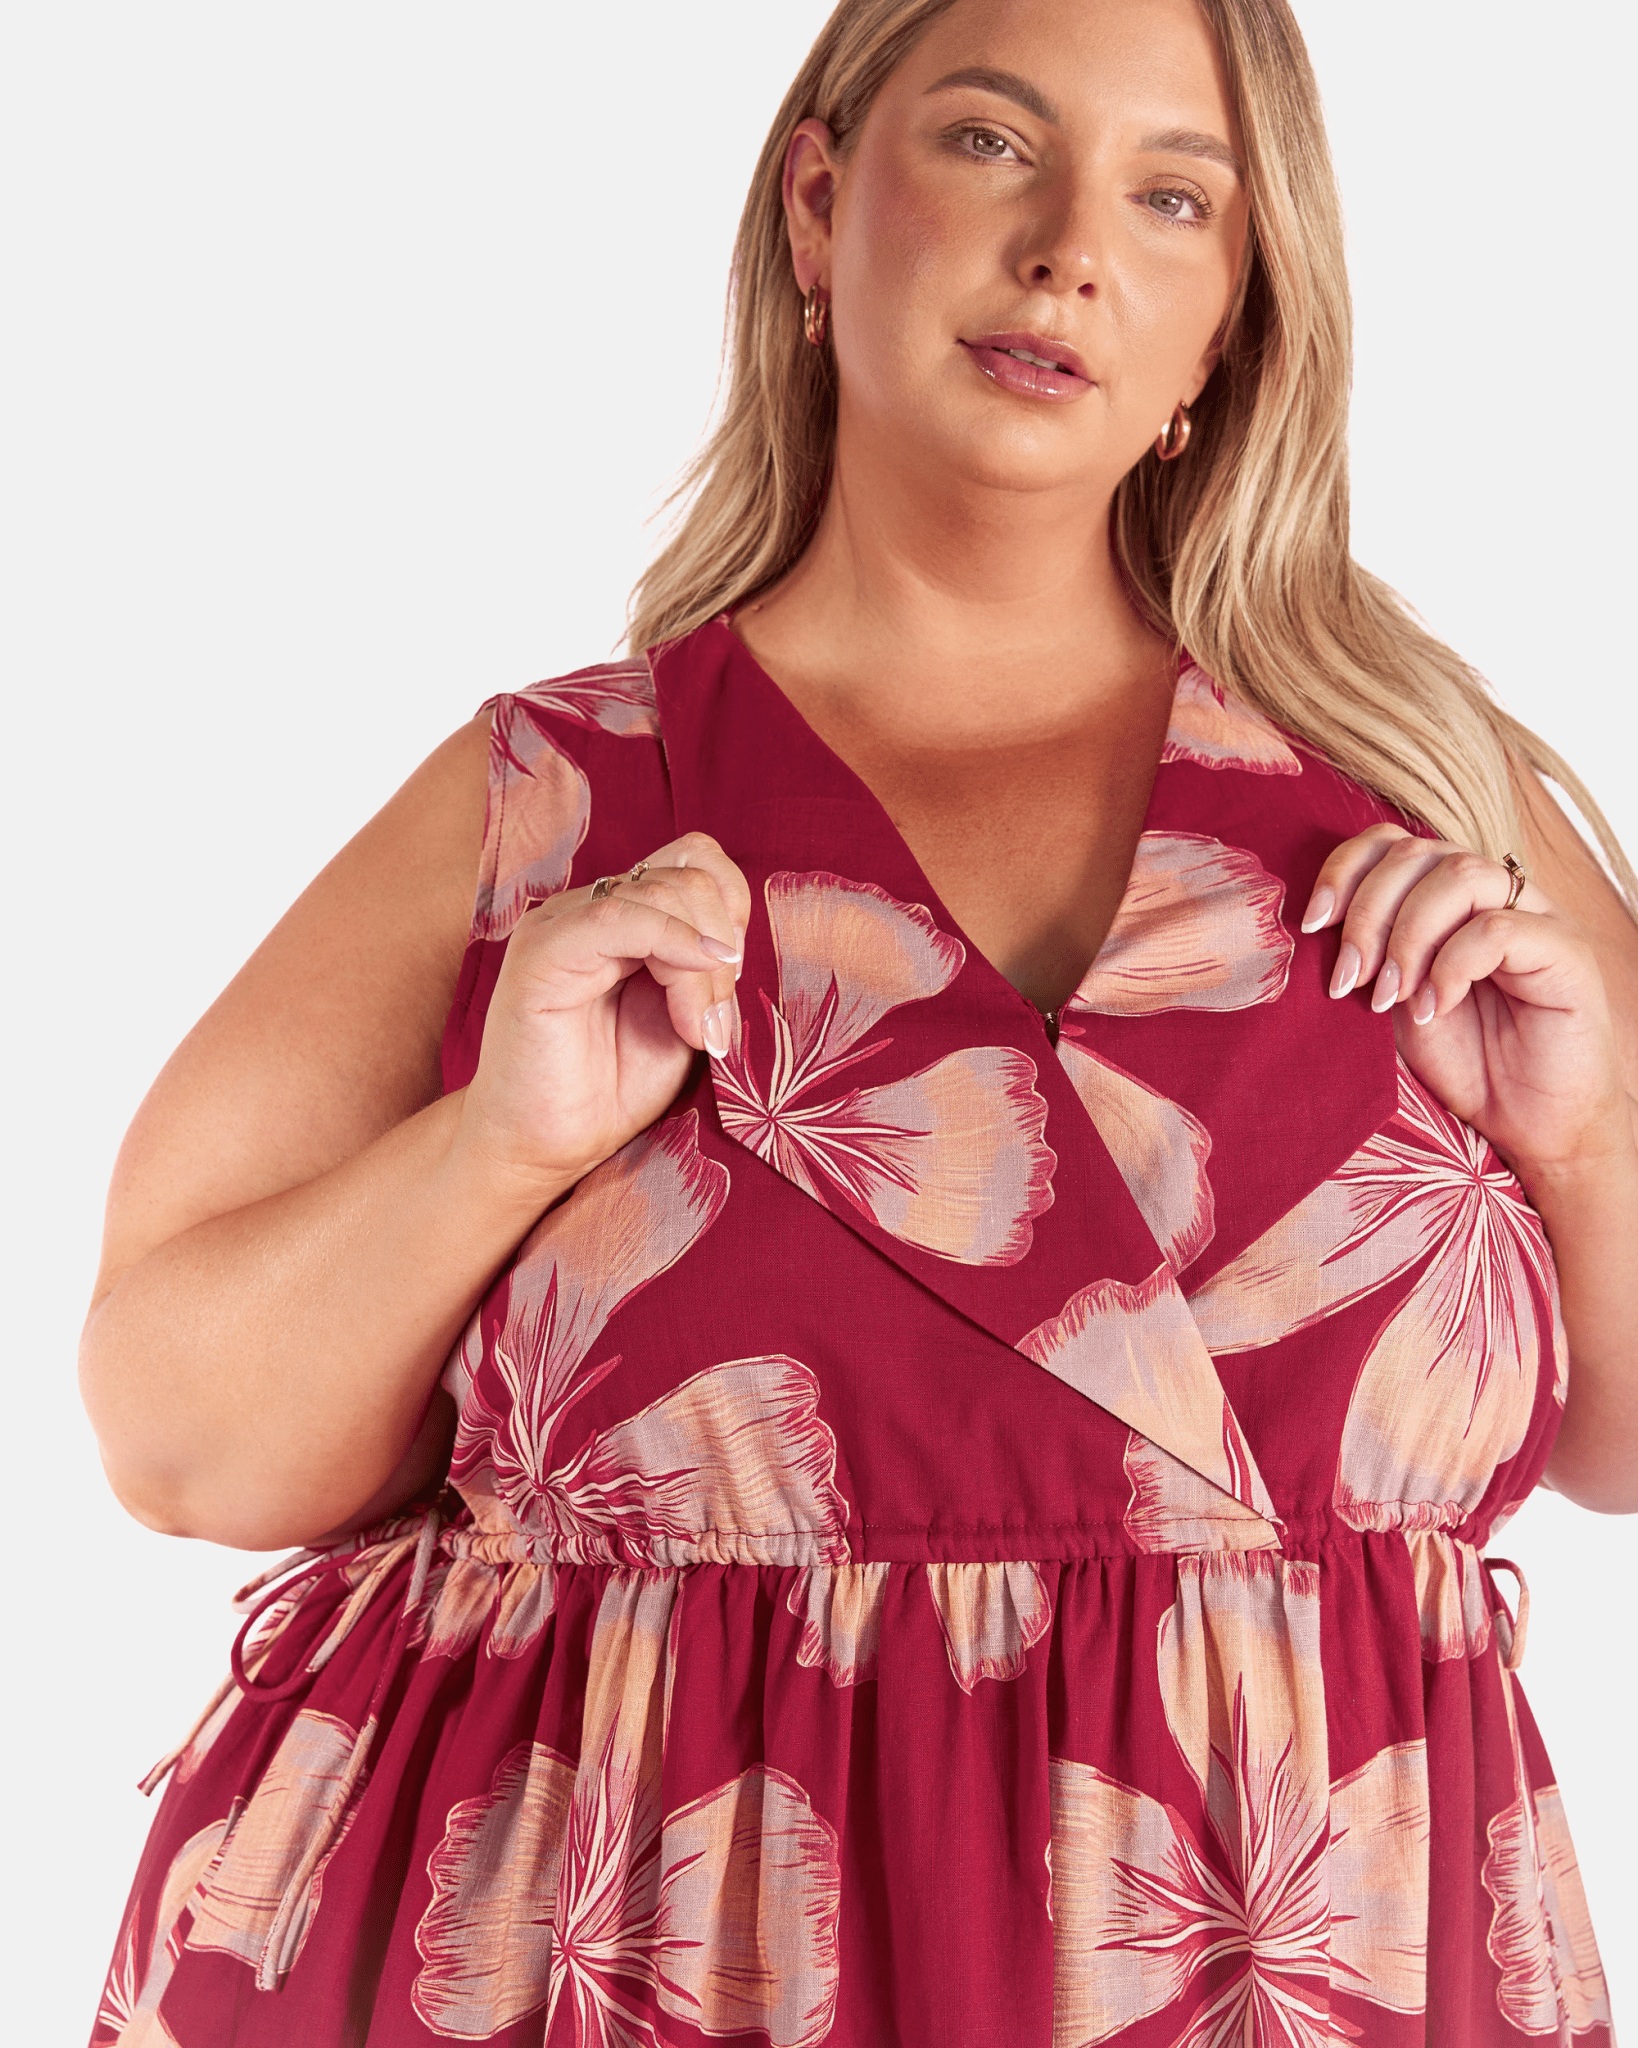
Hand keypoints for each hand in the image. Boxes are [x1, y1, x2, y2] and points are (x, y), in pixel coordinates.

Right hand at [459, 831, 751, 1189]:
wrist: (544, 1145)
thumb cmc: (611, 1088)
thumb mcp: (685, 1020)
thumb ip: (709, 972)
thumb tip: (735, 944)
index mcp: (626, 916)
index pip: (697, 862)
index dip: (732, 914)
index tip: (735, 984)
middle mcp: (590, 908)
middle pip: (689, 876)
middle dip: (724, 949)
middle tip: (716, 1023)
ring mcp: (561, 923)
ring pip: (664, 893)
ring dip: (703, 970)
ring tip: (697, 1032)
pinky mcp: (540, 953)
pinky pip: (617, 917)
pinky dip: (671, 947)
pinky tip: (688, 1009)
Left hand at [1303, 824, 1629, 1185]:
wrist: (1526, 1123)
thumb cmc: (1461, 1061)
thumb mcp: (1390, 1002)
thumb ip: (1363, 955)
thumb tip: (1308, 925)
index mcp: (1446, 896)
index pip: (1390, 843)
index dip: (1344, 871)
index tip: (1312, 925)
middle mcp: (1493, 893)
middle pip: (1418, 853)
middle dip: (1367, 913)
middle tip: (1349, 980)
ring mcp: (1534, 915)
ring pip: (1460, 875)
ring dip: (1407, 936)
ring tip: (1389, 997)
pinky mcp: (1567, 950)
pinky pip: (1498, 928)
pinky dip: (1450, 966)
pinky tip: (1433, 1009)